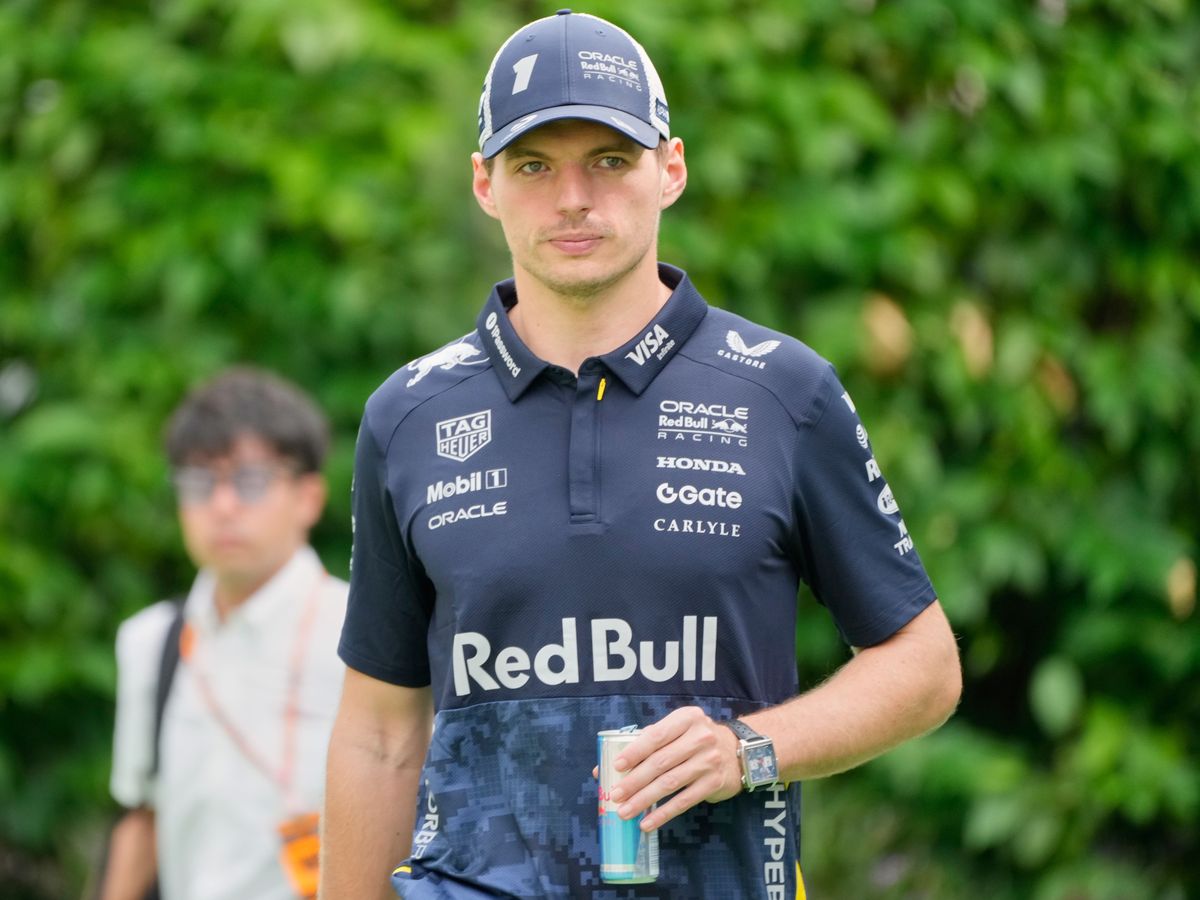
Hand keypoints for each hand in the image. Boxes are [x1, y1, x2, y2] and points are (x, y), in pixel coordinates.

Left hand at [602, 707, 742, 830]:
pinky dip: (663, 813)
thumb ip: (645, 742)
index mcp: (687, 718)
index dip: (635, 752)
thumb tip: (603, 765)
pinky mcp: (714, 783)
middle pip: (660, 762)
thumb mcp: (677, 730)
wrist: (737, 752)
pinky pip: (684, 801)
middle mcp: (700, 737)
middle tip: (615, 795)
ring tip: (625, 811)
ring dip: (644, 799)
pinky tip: (647, 822)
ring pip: (669, 783)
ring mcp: (709, 761)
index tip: (616, 766)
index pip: (656, 735)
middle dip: (634, 781)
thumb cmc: (695, 739)